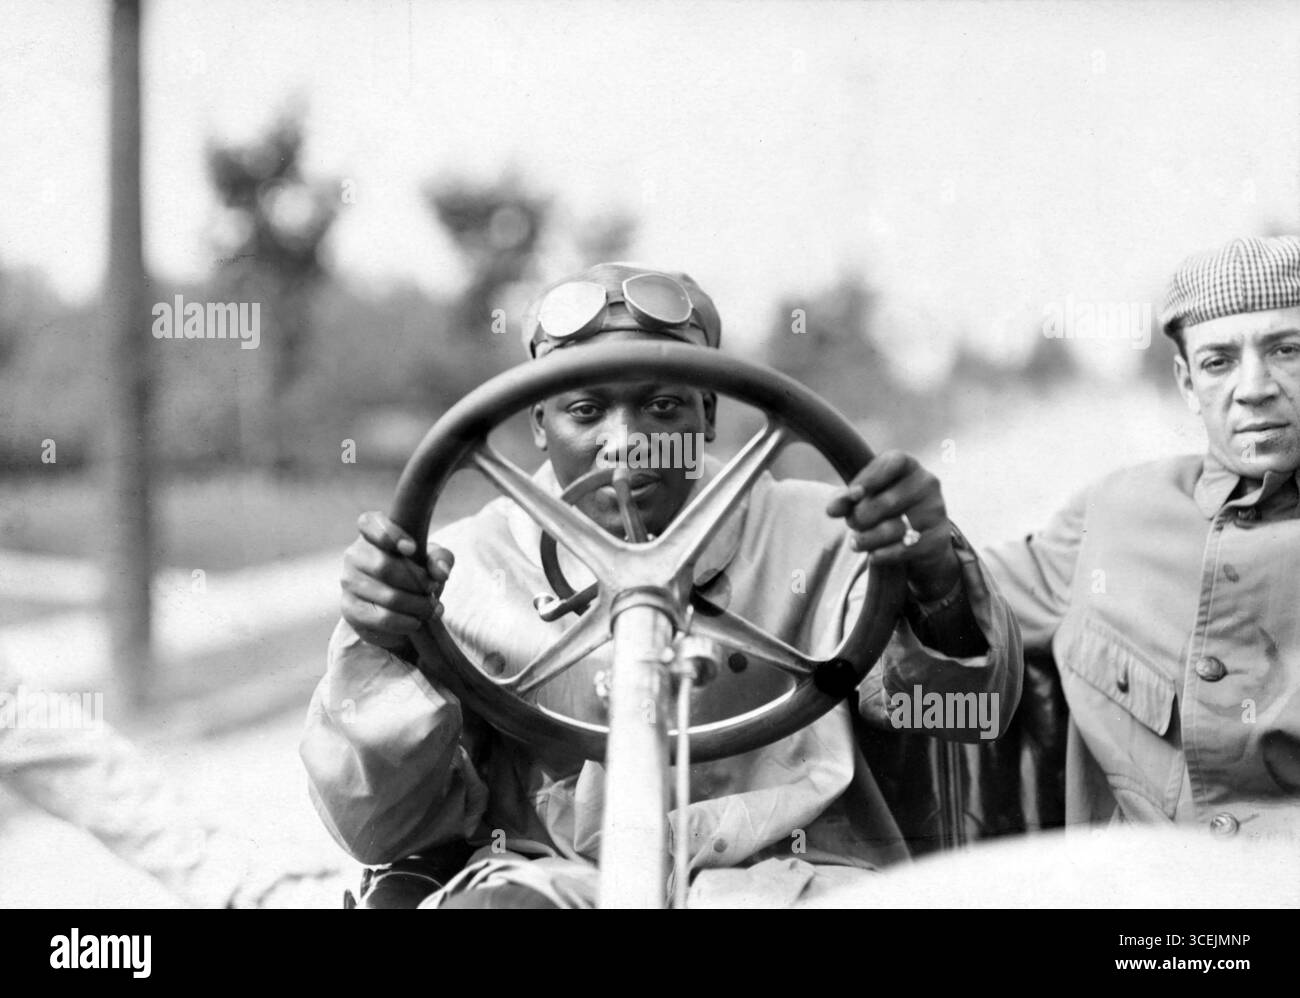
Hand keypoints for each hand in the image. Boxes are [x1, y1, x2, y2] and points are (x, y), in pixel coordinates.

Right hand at [341, 511, 454, 649]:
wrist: (400, 608)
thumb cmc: (416, 573)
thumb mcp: (432, 561)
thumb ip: (440, 559)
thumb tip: (440, 572)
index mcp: (371, 533)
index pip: (368, 523)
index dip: (389, 534)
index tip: (412, 549)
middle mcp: (354, 554)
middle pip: (385, 566)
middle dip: (416, 581)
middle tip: (432, 589)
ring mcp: (349, 582)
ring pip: (387, 596)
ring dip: (416, 605)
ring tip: (432, 609)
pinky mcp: (349, 609)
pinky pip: (381, 618)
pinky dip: (405, 622)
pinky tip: (416, 622)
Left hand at [825, 450, 961, 601]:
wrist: (921, 538)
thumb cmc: (885, 508)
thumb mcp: (865, 498)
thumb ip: (846, 499)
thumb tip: (832, 510)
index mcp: (908, 465)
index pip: (894, 462)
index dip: (871, 477)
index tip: (853, 494)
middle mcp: (927, 483)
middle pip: (889, 501)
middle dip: (862, 516)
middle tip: (852, 523)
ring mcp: (936, 510)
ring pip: (895, 528)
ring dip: (868, 538)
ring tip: (855, 543)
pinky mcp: (938, 537)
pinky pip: (906, 548)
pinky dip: (885, 554)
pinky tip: (873, 556)